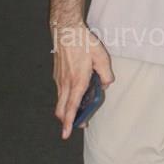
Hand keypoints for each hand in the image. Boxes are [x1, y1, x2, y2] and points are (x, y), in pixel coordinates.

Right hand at [51, 23, 113, 139]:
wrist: (66, 29)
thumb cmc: (83, 42)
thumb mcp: (102, 57)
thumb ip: (106, 74)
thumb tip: (106, 84)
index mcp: (77, 81)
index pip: (71, 107)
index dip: (68, 122)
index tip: (66, 134)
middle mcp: (65, 83)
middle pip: (61, 109)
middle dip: (67, 120)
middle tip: (77, 125)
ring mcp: (59, 79)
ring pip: (61, 100)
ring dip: (67, 108)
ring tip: (80, 109)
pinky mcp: (57, 74)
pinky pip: (61, 91)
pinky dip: (66, 97)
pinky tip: (76, 92)